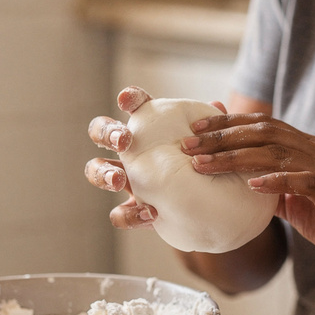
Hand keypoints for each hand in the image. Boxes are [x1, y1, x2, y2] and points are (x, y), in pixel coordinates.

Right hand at [84, 86, 230, 230]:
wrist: (219, 213)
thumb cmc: (211, 168)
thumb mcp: (214, 148)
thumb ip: (212, 130)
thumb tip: (218, 106)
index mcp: (151, 128)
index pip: (134, 106)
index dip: (129, 99)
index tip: (126, 100)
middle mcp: (132, 152)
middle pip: (101, 132)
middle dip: (106, 132)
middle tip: (123, 140)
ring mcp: (128, 182)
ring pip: (96, 170)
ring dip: (103, 173)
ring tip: (119, 180)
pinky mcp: (133, 212)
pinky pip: (118, 215)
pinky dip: (129, 215)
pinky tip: (150, 214)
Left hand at [181, 111, 314, 275]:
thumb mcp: (298, 204)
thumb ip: (274, 188)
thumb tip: (242, 182)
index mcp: (308, 149)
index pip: (264, 125)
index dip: (229, 122)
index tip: (196, 126)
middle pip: (264, 132)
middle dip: (223, 136)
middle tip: (189, 143)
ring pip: (277, 153)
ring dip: (236, 157)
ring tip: (204, 164)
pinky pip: (303, 182)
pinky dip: (276, 180)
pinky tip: (251, 183)